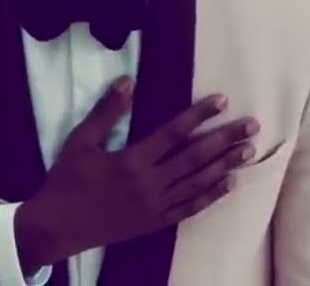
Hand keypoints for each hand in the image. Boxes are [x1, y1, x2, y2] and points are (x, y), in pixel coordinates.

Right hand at [14, 78, 257, 273]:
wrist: (57, 227)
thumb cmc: (67, 180)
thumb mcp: (81, 141)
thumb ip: (107, 112)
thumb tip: (128, 82)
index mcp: (132, 160)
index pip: (173, 133)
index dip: (199, 115)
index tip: (222, 100)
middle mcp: (150, 183)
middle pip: (195, 157)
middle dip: (225, 139)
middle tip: (252, 125)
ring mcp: (155, 205)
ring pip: (198, 182)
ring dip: (225, 165)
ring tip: (248, 150)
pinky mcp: (155, 222)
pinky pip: (189, 208)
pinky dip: (211, 196)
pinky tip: (229, 183)